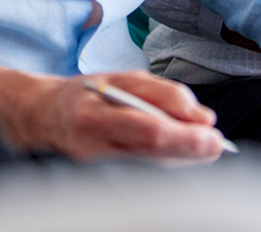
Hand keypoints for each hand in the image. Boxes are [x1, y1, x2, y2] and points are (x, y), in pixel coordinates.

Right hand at [0, 56, 225, 162]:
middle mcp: (93, 148)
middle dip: (190, 150)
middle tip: (217, 144)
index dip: (183, 136)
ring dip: (183, 159)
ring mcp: (95, 170)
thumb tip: (199, 115)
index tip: (212, 133)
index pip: (147, 130)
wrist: (43, 119)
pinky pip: (142, 175)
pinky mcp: (100, 181)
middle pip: (152, 155)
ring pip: (151, 169)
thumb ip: (162, 93)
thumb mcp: (120, 78)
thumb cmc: (86, 95)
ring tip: (203, 146)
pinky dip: (167, 165)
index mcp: (95, 114)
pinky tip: (181, 155)